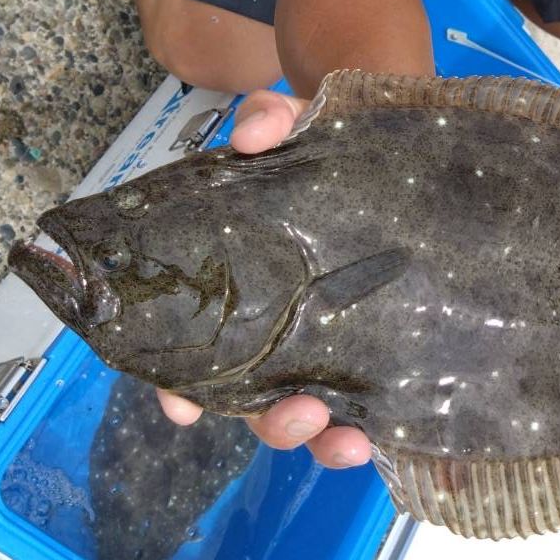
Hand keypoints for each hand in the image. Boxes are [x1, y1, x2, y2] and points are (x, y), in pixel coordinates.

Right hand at [156, 88, 372, 468]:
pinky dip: (365, 429)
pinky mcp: (369, 349)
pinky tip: (381, 434)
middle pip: (252, 399)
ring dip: (319, 438)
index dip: (179, 388)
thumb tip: (254, 135)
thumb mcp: (287, 126)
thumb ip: (266, 121)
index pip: (189, 353)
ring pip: (304, 413)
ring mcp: (319, 346)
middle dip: (270, 420)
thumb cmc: (315, 148)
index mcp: (232, 290)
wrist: (379, 153)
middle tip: (298, 412)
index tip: (185, 407)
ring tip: (347, 438)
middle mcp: (268, 331)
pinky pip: (360, 402)